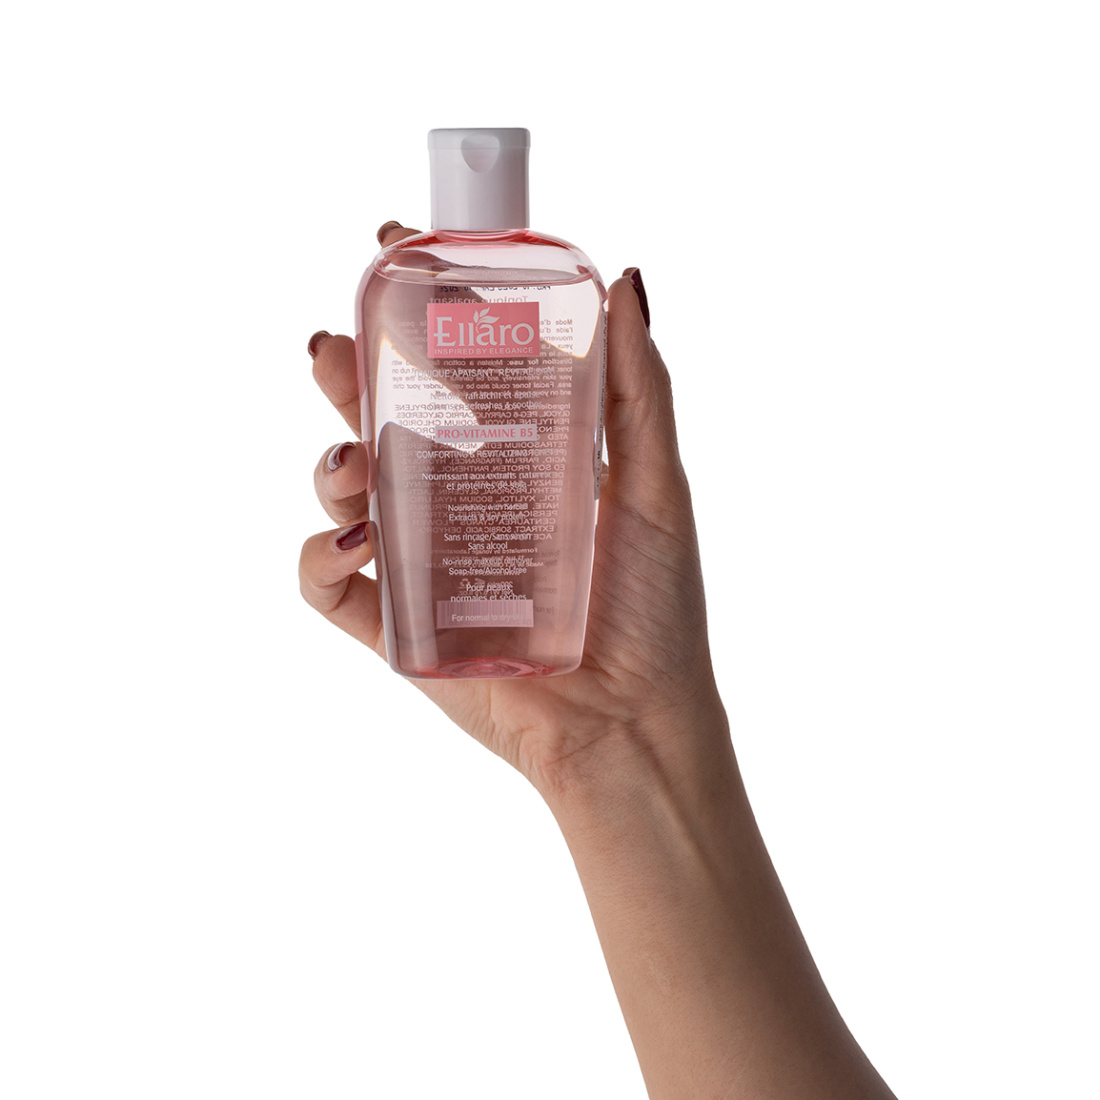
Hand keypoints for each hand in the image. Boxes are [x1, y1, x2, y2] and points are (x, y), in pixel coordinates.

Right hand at [299, 223, 725, 800]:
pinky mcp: (397, 626)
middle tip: (333, 345)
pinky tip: (352, 542)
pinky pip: (330, 582)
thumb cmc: (655, 609)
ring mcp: (425, 561)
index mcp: (518, 457)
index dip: (418, 310)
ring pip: (344, 490)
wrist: (631, 724)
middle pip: (384, 417)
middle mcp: (463, 500)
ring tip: (355, 464)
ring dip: (330, 462)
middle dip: (347, 373)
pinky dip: (320, 556)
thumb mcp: (656, 483)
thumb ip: (639, 387)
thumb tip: (628, 277)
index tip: (396, 248)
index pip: (456, 368)